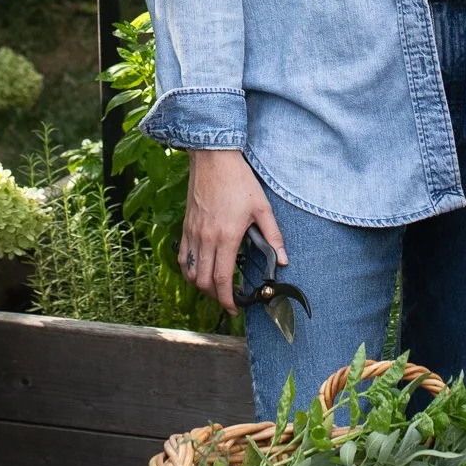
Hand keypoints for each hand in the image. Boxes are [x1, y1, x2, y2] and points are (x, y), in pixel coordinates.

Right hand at [180, 150, 287, 314]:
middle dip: (216, 296)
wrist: (213, 158)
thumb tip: (282, 260)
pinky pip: (183, 256)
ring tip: (216, 285)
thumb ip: (273, 237)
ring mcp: (193, 233)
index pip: (222, 280)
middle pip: (204, 281)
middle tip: (229, 297)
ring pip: (191, 271)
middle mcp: (206, 238)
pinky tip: (200, 268)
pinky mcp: (186, 226)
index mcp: (226, 237)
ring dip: (202, 284)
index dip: (227, 300)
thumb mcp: (262, 208)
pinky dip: (189, 269)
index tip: (235, 307)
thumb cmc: (239, 181)